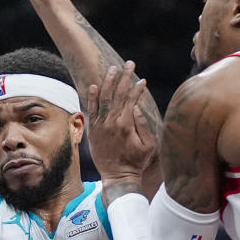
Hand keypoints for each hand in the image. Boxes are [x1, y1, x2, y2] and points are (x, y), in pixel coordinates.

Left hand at [86, 62, 156, 181]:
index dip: (137, 88)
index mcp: (126, 124)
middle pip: (118, 94)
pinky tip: (94, 85)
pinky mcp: (93, 130)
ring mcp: (100, 125)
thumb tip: (135, 107)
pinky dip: (92, 97)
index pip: (131, 99)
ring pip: (103, 98)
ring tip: (112, 69)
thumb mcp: (149, 145)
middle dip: (124, 77)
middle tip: (129, 64)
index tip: (142, 79)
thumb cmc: (136, 161)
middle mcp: (111, 122)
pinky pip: (91, 110)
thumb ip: (142, 125)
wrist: (118, 176)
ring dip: (108, 82)